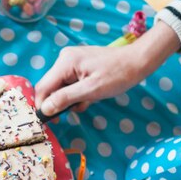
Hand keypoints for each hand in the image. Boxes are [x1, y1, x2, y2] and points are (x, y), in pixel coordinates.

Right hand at [35, 21, 179, 116]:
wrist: (138, 61)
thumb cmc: (118, 75)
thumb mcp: (91, 90)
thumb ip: (65, 98)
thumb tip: (45, 109)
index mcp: (65, 63)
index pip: (43, 87)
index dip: (42, 105)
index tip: (48, 120)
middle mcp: (64, 59)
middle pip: (50, 87)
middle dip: (60, 102)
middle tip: (76, 108)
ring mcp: (70, 61)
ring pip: (59, 87)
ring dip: (70, 99)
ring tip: (88, 100)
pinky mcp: (77, 65)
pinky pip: (68, 84)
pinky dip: (76, 93)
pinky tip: (89, 94)